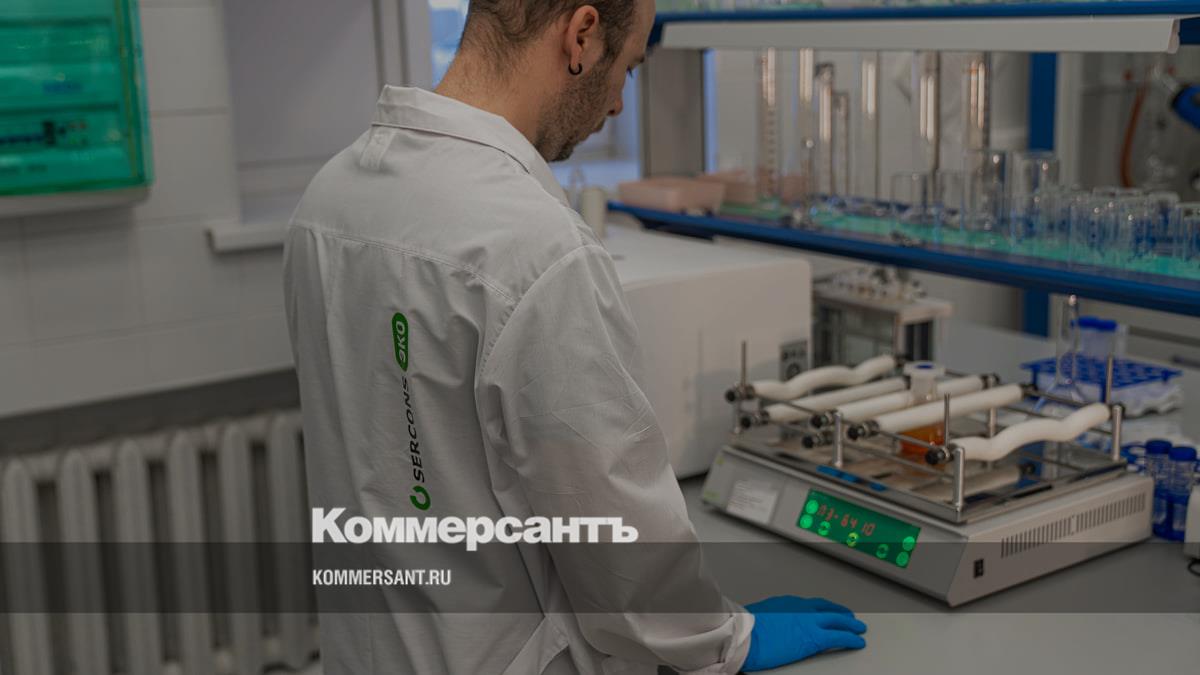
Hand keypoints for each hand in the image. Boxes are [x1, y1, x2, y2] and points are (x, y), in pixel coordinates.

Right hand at [740, 595, 866, 671]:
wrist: (743, 634)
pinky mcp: (815, 638)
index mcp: (786, 603)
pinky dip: (851, 638)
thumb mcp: (757, 617)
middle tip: (850, 617)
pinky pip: (839, 637)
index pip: (811, 604)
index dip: (823, 608)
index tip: (828, 611)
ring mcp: (809, 622)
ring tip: (858, 628)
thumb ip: (771, 619)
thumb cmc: (744, 628)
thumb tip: (769, 626)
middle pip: (827, 609)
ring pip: (837, 620)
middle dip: (840, 613)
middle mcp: (800, 608)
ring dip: (850, 624)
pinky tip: (857, 641)